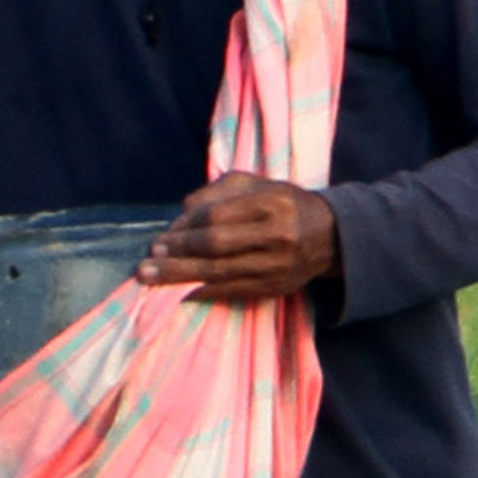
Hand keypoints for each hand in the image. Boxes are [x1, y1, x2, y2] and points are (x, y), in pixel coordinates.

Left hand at [136, 174, 335, 306]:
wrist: (329, 237)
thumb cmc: (284, 204)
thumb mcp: (257, 185)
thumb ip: (218, 191)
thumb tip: (183, 210)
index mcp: (272, 204)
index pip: (218, 216)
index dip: (186, 226)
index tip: (164, 234)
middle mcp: (276, 236)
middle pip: (215, 246)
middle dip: (177, 252)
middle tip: (148, 257)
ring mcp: (275, 266)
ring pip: (218, 272)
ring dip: (179, 276)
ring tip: (149, 277)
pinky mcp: (272, 288)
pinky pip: (228, 292)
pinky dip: (199, 292)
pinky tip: (175, 293)